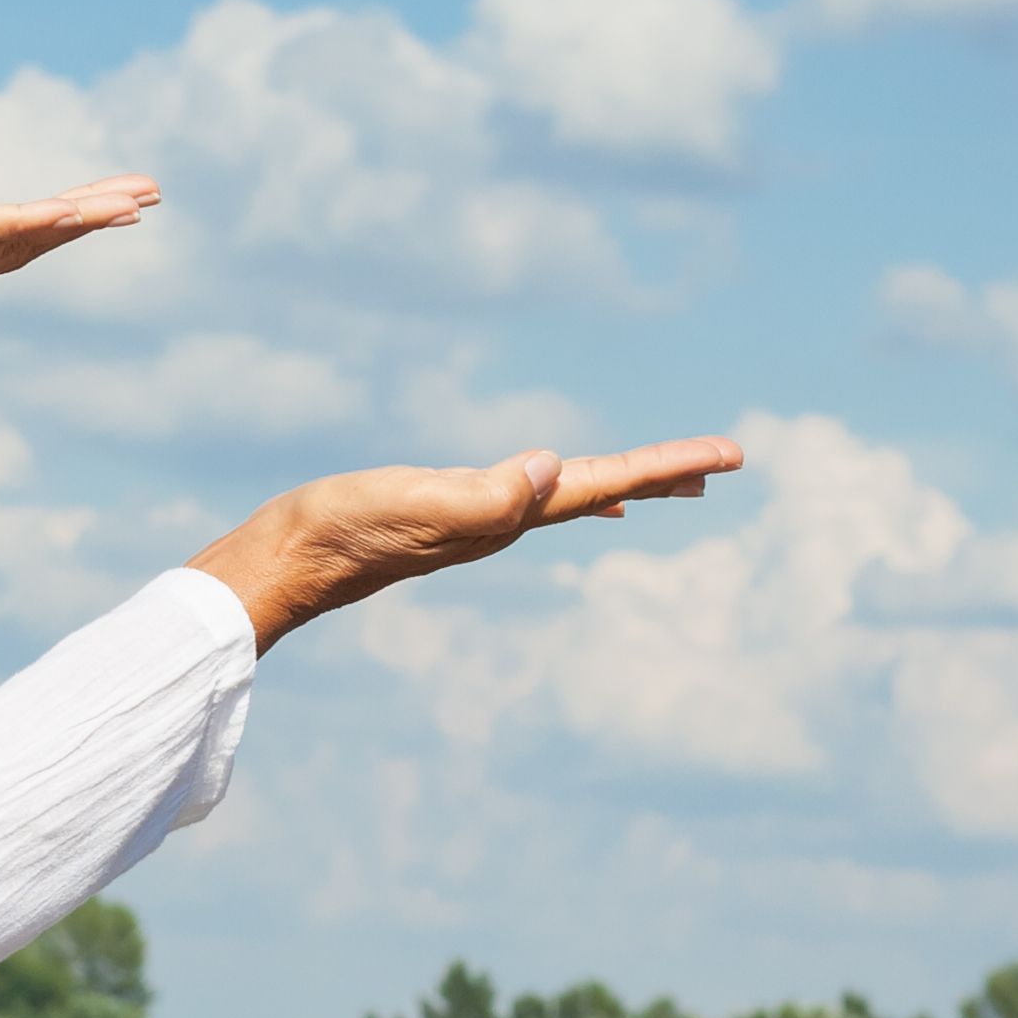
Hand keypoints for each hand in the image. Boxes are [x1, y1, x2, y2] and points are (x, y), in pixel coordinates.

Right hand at [187, 434, 744, 650]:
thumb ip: (487, 495)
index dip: (668, 466)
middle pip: (605, 494)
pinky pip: (532, 497)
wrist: (286, 562)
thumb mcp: (417, 502)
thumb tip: (554, 468)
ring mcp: (478, 520)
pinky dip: (572, 489)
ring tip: (673, 481)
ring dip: (627, 484)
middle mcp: (505, 521)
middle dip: (664, 476)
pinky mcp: (450, 510)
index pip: (607, 484)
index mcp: (510, 515)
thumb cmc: (344, 529)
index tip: (731, 456)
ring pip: (575, 497)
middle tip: (726, 464)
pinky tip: (571, 489)